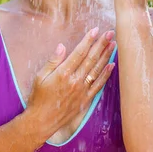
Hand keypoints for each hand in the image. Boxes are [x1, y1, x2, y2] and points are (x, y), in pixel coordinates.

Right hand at [22, 28, 115, 143]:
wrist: (42, 121)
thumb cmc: (38, 98)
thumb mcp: (40, 77)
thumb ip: (52, 61)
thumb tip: (62, 46)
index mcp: (63, 73)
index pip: (79, 53)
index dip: (88, 40)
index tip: (95, 30)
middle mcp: (75, 81)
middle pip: (91, 59)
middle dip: (101, 44)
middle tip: (110, 33)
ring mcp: (82, 91)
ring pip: (97, 70)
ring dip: (106, 56)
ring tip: (113, 44)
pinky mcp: (86, 100)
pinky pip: (99, 85)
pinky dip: (106, 75)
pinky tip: (112, 65)